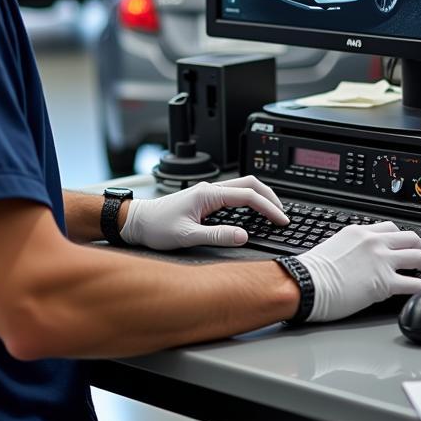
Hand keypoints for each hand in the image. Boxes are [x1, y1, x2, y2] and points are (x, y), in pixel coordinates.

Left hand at [119, 177, 288, 250]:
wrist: (137, 222)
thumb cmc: (156, 227)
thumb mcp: (187, 236)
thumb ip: (217, 235)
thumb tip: (243, 236)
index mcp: (208, 194)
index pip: (248, 195)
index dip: (268, 208)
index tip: (281, 220)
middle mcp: (210, 189)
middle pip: (250, 184)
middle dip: (270, 197)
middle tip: (283, 215)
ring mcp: (208, 192)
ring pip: (243, 187)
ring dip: (260, 197)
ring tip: (273, 214)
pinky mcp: (205, 199)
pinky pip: (234, 195)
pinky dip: (249, 201)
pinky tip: (252, 214)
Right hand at [298, 222, 420, 321]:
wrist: (305, 284)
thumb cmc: (312, 271)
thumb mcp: (335, 247)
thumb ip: (353, 248)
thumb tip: (361, 258)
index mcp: (361, 232)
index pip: (391, 228)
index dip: (404, 237)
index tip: (409, 244)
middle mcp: (374, 242)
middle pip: (410, 238)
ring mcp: (381, 260)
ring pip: (417, 255)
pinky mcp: (384, 282)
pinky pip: (413, 282)